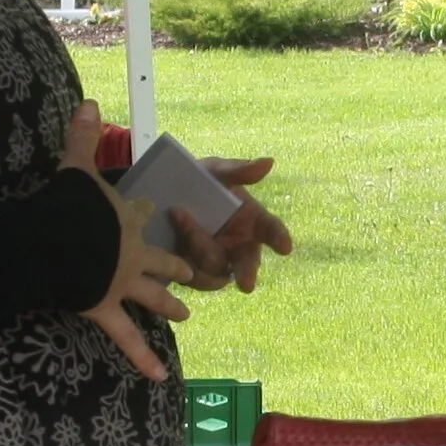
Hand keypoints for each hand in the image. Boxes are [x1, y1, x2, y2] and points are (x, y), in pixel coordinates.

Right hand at [61, 101, 191, 380]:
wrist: (60, 243)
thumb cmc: (68, 207)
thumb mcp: (75, 167)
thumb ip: (82, 136)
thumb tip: (88, 101)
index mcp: (126, 220)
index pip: (144, 214)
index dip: (150, 212)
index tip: (157, 209)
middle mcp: (133, 253)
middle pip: (164, 259)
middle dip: (180, 264)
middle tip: (194, 271)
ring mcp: (123, 284)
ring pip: (155, 297)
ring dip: (171, 306)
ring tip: (187, 315)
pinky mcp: (107, 309)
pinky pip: (128, 339)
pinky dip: (143, 359)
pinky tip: (161, 377)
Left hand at [171, 154, 293, 292]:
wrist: (160, 194)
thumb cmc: (199, 182)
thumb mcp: (215, 171)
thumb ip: (238, 170)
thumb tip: (268, 162)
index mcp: (252, 221)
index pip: (271, 230)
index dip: (279, 238)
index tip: (285, 247)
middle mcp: (238, 245)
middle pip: (248, 263)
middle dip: (247, 273)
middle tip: (246, 284)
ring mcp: (217, 261)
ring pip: (216, 268)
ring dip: (200, 246)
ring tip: (180, 216)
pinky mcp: (194, 272)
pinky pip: (194, 277)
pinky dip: (184, 259)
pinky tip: (172, 237)